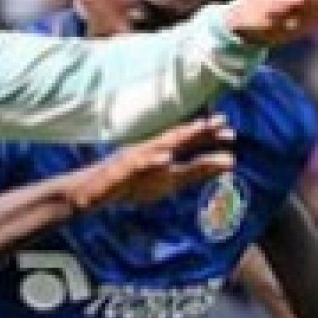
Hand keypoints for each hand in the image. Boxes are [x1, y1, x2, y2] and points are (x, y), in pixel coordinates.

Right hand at [70, 114, 233, 213]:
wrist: (88, 194)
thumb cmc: (124, 186)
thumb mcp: (159, 183)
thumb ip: (184, 174)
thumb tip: (212, 169)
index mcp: (159, 156)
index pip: (186, 143)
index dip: (207, 135)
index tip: (229, 129)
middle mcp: (149, 152)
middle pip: (179, 138)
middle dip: (200, 131)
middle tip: (224, 124)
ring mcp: (135, 159)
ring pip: (162, 145)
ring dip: (181, 137)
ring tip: (200, 128)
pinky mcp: (121, 171)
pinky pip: (139, 165)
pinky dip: (153, 161)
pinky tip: (166, 159)